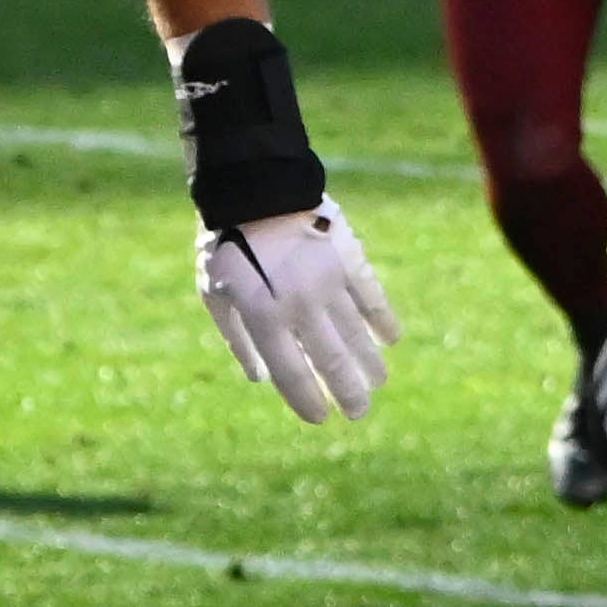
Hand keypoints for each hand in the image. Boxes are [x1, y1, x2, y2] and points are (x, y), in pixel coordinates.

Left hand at [197, 197, 398, 422]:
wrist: (256, 187)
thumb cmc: (226, 245)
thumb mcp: (216, 293)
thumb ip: (238, 338)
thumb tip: (259, 378)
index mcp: (263, 316)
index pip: (292, 374)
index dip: (308, 401)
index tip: (321, 418)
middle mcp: (300, 305)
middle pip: (332, 362)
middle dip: (348, 393)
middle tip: (358, 412)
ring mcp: (328, 282)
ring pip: (357, 335)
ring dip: (370, 364)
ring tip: (379, 382)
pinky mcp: (349, 260)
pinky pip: (372, 298)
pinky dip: (383, 321)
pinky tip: (390, 339)